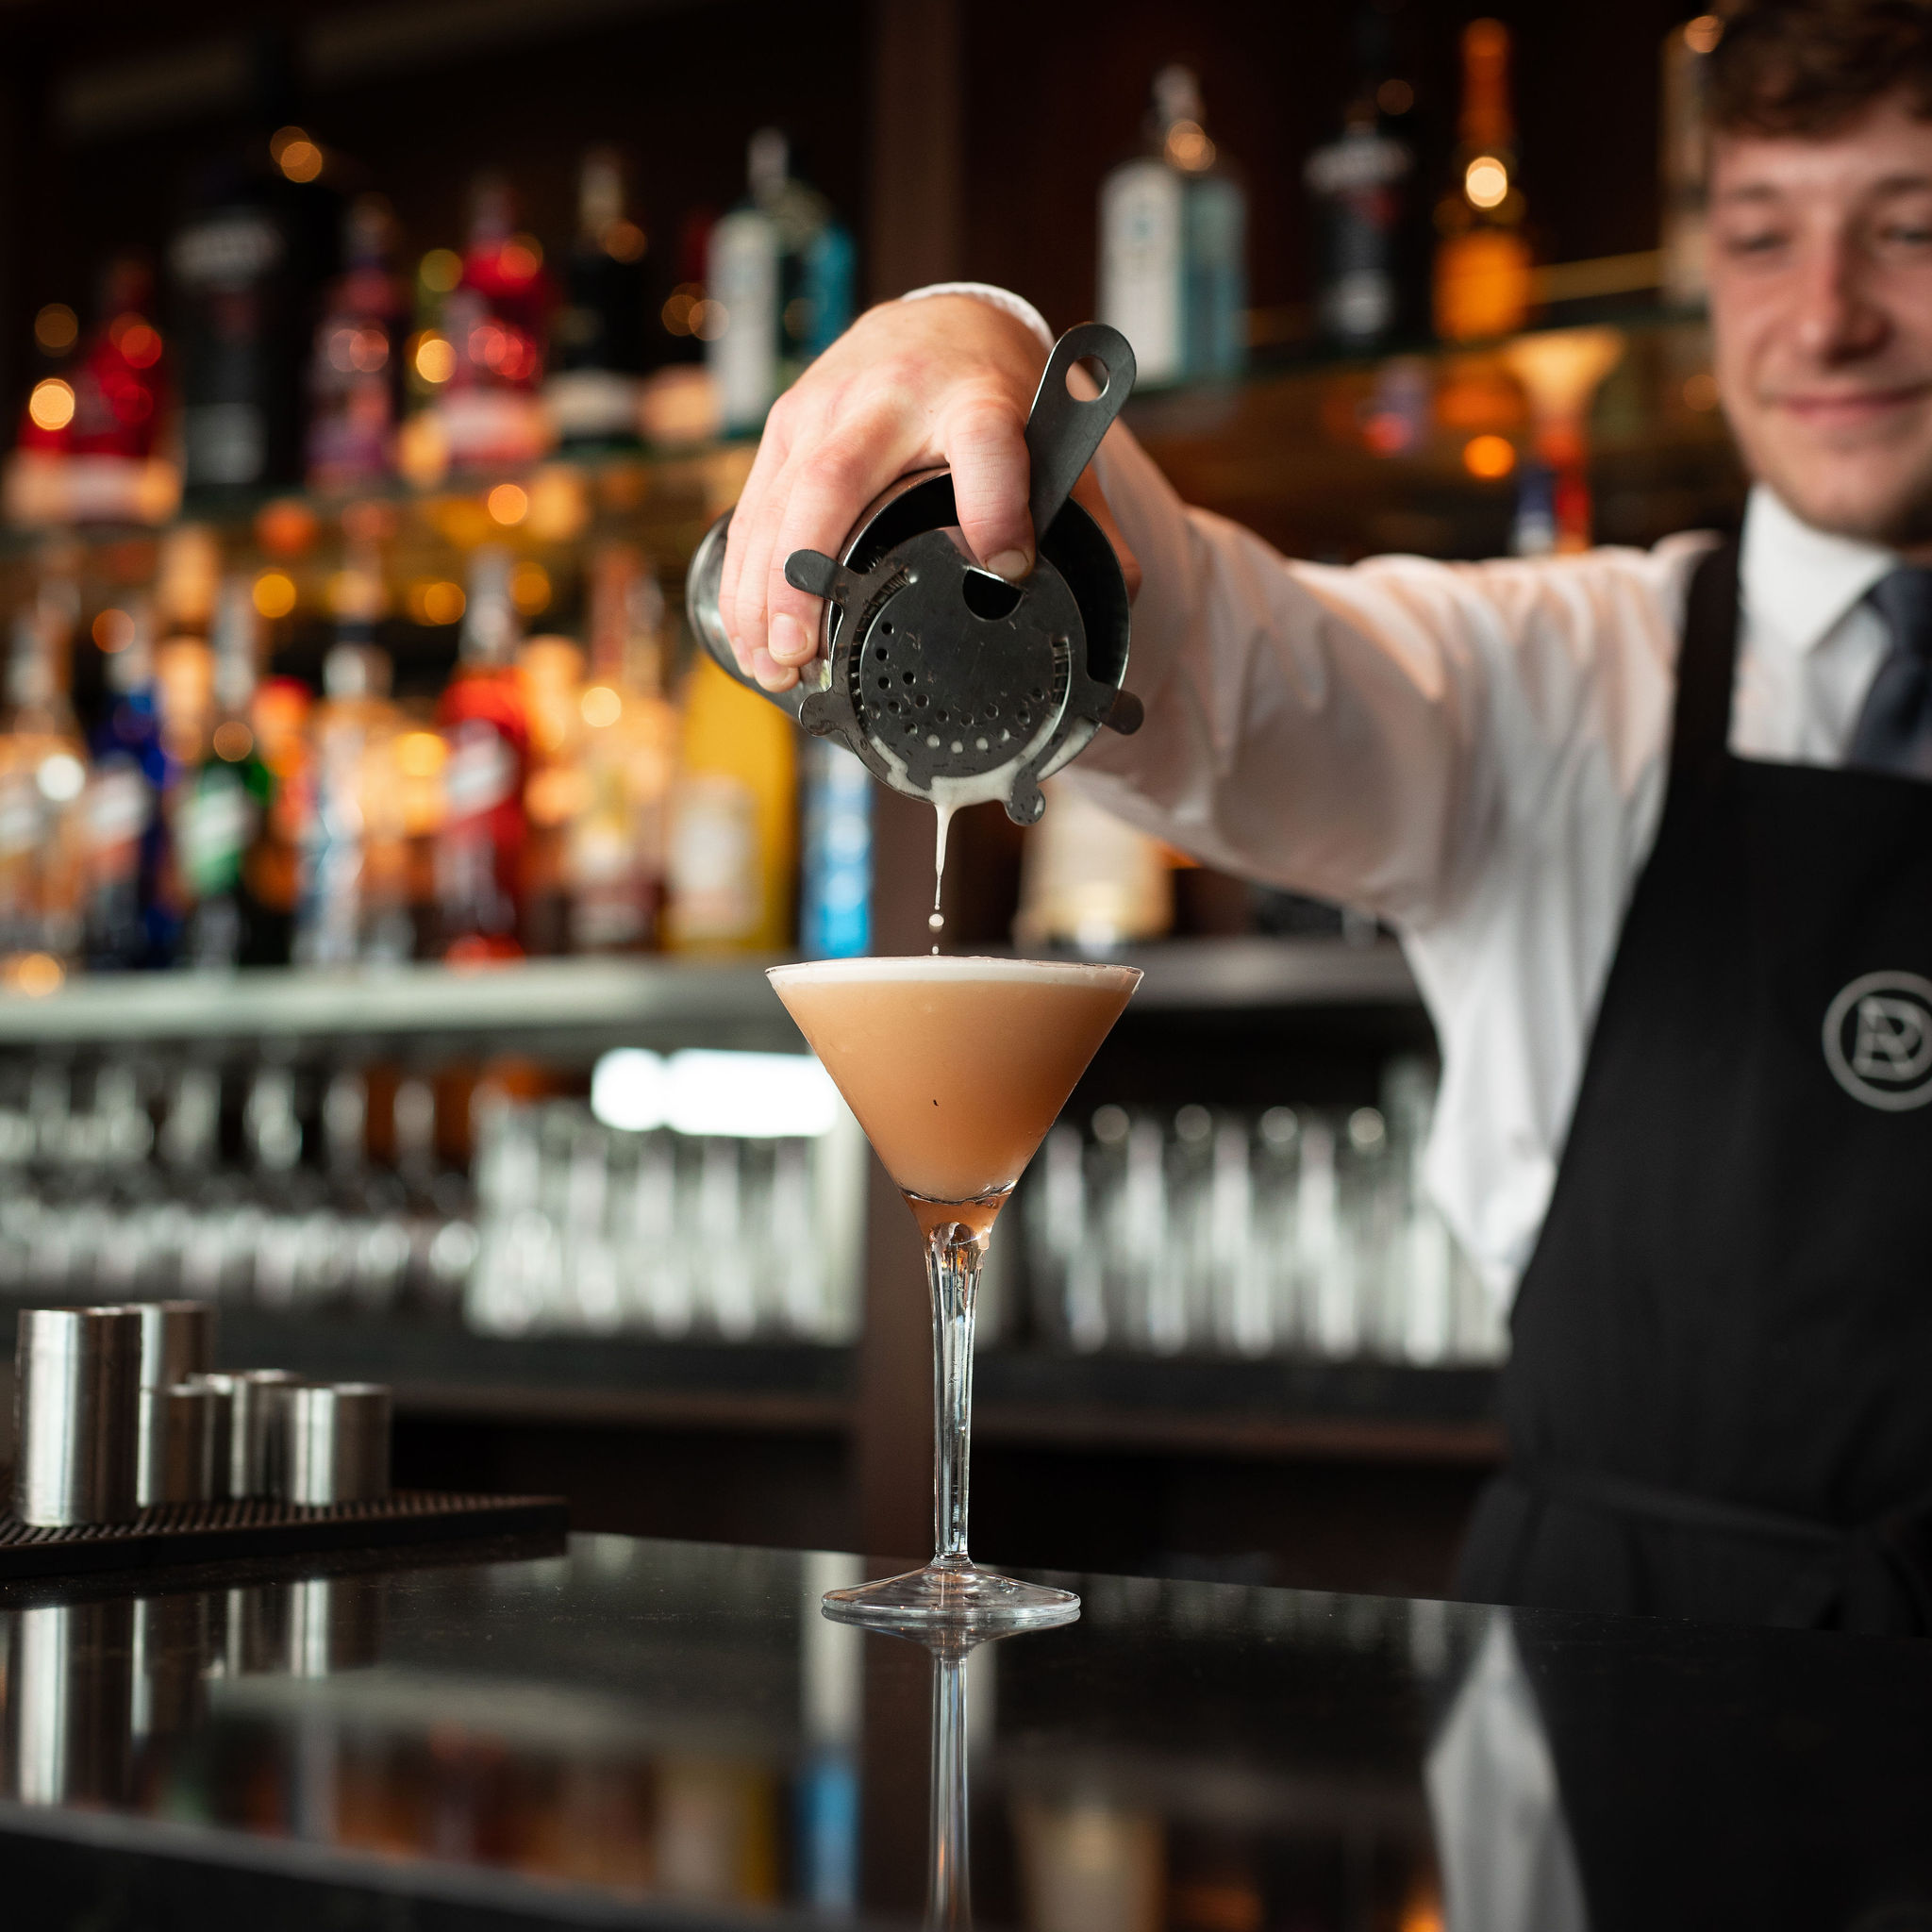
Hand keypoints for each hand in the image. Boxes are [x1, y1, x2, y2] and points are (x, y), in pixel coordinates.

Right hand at [717, 294, 1140, 691]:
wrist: (939, 324)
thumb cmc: (996, 396)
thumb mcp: (1050, 445)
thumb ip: (1084, 520)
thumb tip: (1121, 595)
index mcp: (976, 401)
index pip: (990, 446)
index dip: (999, 507)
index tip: (1008, 570)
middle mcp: (890, 398)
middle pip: (836, 481)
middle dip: (808, 575)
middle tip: (804, 654)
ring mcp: (825, 409)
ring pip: (778, 502)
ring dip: (764, 592)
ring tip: (772, 666)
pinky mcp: (785, 427)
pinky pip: (755, 508)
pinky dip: (746, 577)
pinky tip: (749, 634)